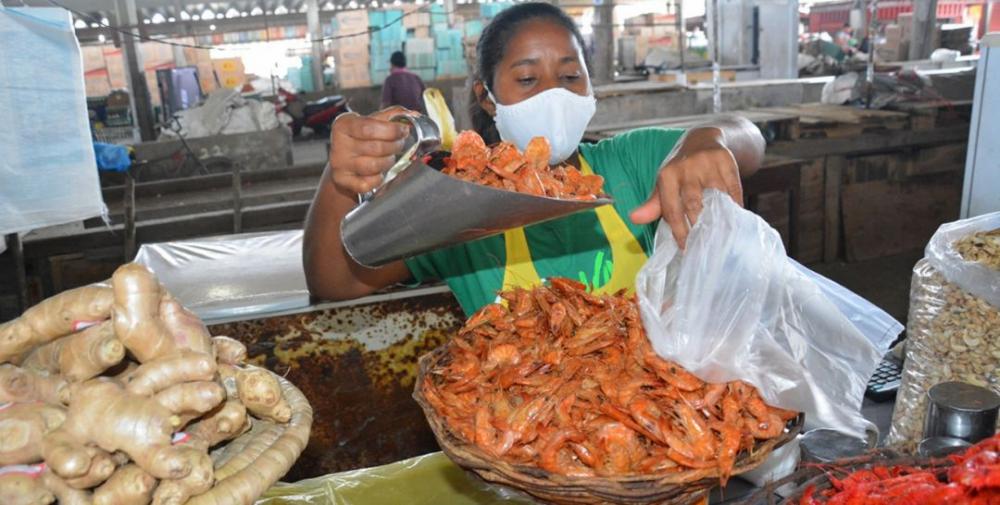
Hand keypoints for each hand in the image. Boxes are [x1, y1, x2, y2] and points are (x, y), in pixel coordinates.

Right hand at [327, 107, 416, 194]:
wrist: (343, 159)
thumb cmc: (360, 137)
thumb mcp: (371, 121)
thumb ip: (392, 116)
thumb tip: (413, 114)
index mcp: (344, 125)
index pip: (369, 128)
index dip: (391, 130)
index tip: (403, 130)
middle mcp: (339, 145)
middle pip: (376, 147)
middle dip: (394, 146)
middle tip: (399, 144)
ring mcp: (339, 164)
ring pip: (374, 165)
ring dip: (388, 161)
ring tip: (389, 157)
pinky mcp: (342, 180)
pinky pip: (368, 183)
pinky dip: (378, 178)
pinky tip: (378, 172)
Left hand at [629, 127, 743, 248]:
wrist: (703, 140)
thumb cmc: (680, 170)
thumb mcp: (664, 184)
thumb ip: (653, 205)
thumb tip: (634, 219)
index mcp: (667, 175)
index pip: (672, 210)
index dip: (679, 232)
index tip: (686, 248)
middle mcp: (686, 168)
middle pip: (693, 205)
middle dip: (698, 228)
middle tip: (703, 248)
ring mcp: (708, 164)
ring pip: (715, 199)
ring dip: (718, 220)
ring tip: (720, 238)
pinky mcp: (727, 162)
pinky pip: (733, 191)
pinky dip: (734, 208)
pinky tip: (733, 221)